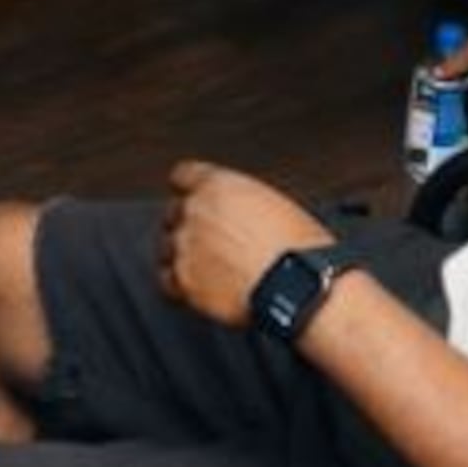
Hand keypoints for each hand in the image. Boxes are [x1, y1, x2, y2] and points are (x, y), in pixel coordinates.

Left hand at [157, 161, 330, 328]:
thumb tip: (234, 213)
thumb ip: (241, 201)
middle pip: (173, 212)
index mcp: (219, 185)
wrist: (301, 287)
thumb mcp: (274, 205)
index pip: (182, 176)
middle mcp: (196, 210)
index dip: (188, 190)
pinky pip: (166, 281)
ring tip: (210, 270)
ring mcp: (186, 245)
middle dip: (188, 226)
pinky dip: (179, 286)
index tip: (192, 200)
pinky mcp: (184, 279)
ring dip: (182, 256)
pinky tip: (199, 290)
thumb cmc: (301, 249)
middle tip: (212, 244)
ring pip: (166, 246)